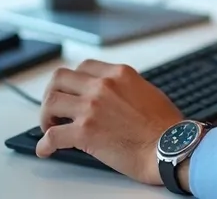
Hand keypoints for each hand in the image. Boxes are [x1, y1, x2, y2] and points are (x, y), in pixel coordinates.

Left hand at [35, 59, 183, 184]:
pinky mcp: (84, 132)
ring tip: (51, 127)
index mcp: (119, 74)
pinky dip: (44, 144)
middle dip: (53, 93)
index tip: (72, 93)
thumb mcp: (147, 92)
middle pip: (59, 78)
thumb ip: (126, 89)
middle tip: (56, 109)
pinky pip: (52, 136)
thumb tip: (113, 99)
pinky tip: (46, 150)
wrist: (171, 147)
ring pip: (50, 102)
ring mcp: (92, 107)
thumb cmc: (166, 127)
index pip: (83, 66)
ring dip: (46, 116)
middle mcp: (102, 85)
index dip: (73, 81)